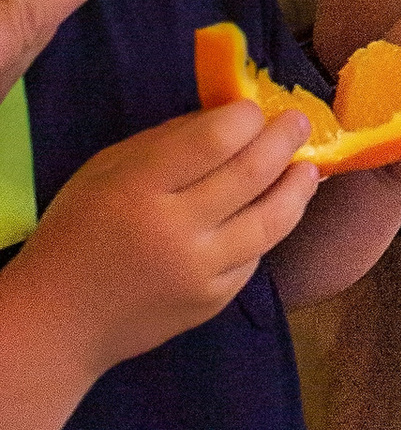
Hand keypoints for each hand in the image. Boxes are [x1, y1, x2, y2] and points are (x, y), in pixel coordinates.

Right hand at [14, 101, 317, 374]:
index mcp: (140, 188)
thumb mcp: (107, 170)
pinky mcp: (213, 303)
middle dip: (285, 139)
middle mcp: (176, 231)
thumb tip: (229, 115)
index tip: (255, 108)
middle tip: (300, 121)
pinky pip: (255, 257)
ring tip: (310, 166)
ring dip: (298, 187)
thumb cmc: (79, 232)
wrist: (61, 322)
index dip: (245, 117)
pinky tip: (276, 210)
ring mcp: (199, 272)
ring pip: (271, 221)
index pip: (214, 140)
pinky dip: (269, 229)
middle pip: (251, 174)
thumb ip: (167, 141)